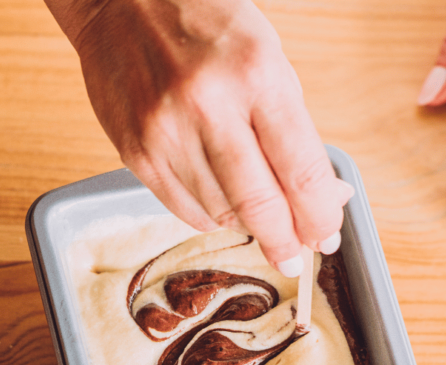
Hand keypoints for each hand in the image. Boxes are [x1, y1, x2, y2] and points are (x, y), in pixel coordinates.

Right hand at [45, 0, 352, 275]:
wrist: (120, 2)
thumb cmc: (205, 27)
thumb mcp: (267, 61)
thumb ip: (293, 133)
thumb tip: (322, 199)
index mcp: (256, 74)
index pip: (301, 171)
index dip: (319, 217)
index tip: (326, 237)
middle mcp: (208, 105)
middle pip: (259, 205)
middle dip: (285, 242)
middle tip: (294, 258)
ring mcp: (166, 133)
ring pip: (221, 214)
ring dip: (247, 225)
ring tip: (257, 216)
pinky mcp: (136, 154)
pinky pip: (185, 210)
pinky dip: (211, 216)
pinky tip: (222, 202)